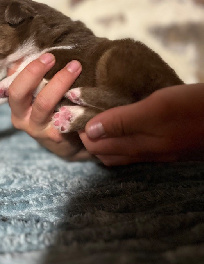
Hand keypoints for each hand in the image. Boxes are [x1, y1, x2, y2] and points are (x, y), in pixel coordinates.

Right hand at [7, 53, 91, 159]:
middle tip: (53, 57)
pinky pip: (63, 114)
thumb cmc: (50, 111)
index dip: (27, 70)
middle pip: (20, 94)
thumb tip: (29, 53)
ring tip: (75, 66)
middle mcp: (23, 119)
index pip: (13, 86)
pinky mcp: (56, 135)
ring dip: (59, 81)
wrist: (66, 144)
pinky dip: (74, 98)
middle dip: (35, 72)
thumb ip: (30, 77)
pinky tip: (86, 86)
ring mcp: (39, 129)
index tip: (46, 55)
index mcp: (16, 106)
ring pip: (44, 103)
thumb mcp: (35, 96)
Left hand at [79, 84, 203, 165]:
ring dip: (103, 139)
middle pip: (106, 153)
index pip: (97, 147)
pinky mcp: (165, 147)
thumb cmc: (193, 109)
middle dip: (88, 138)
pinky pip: (133, 148)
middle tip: (78, 116)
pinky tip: (119, 124)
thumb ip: (123, 120)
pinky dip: (119, 138)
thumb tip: (91, 130)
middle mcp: (144, 154)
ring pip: (119, 152)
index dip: (81, 132)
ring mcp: (156, 153)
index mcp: (138, 146)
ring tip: (93, 120)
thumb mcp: (156, 108)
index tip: (71, 113)